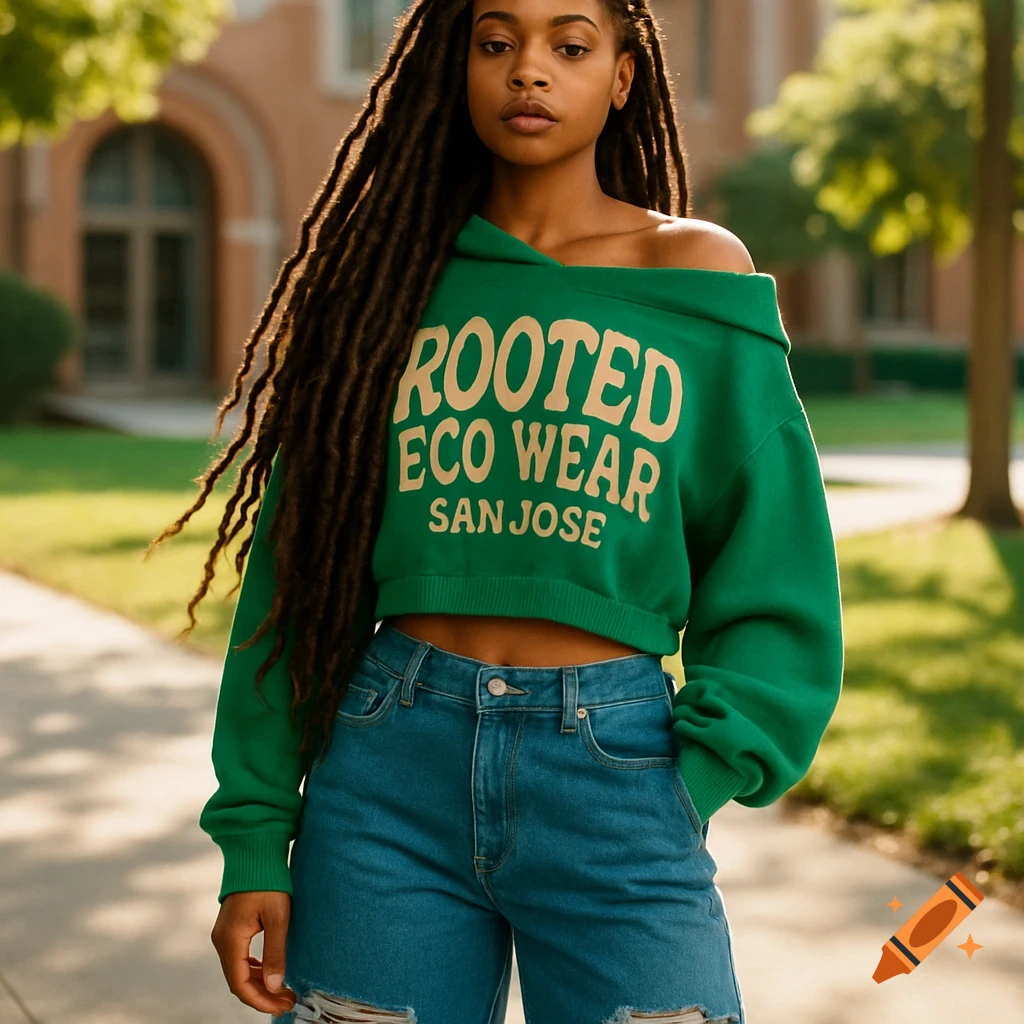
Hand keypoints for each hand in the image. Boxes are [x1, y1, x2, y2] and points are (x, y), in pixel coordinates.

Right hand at [211, 891, 297, 1014]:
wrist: (255, 853)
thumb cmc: (268, 881)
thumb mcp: (278, 917)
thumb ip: (275, 952)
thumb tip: (275, 987)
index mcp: (230, 939)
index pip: (240, 984)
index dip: (260, 1000)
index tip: (283, 1006)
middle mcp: (222, 940)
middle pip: (238, 981)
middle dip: (262, 995)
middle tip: (288, 1001)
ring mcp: (224, 935)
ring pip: (238, 971)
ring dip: (259, 983)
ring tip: (283, 990)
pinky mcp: (231, 929)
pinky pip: (239, 958)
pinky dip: (254, 970)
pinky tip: (270, 972)